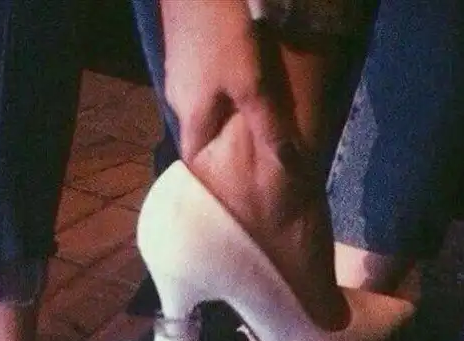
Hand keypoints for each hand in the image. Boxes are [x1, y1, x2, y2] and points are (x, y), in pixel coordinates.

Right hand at [160, 0, 294, 161]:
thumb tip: (287, 165)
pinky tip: (234, 75)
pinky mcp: (182, 49)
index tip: (231, 179)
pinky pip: (199, 79)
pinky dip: (217, 86)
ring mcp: (177, 72)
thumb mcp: (252, 86)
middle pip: (197, 131)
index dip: (210, 173)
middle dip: (219, 141)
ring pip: (199, 103)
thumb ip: (268, 125)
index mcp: (191, 116)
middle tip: (246, 146)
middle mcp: (177, 99)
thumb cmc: (224, 38)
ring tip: (245, 112)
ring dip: (219, 110)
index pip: (193, 159)